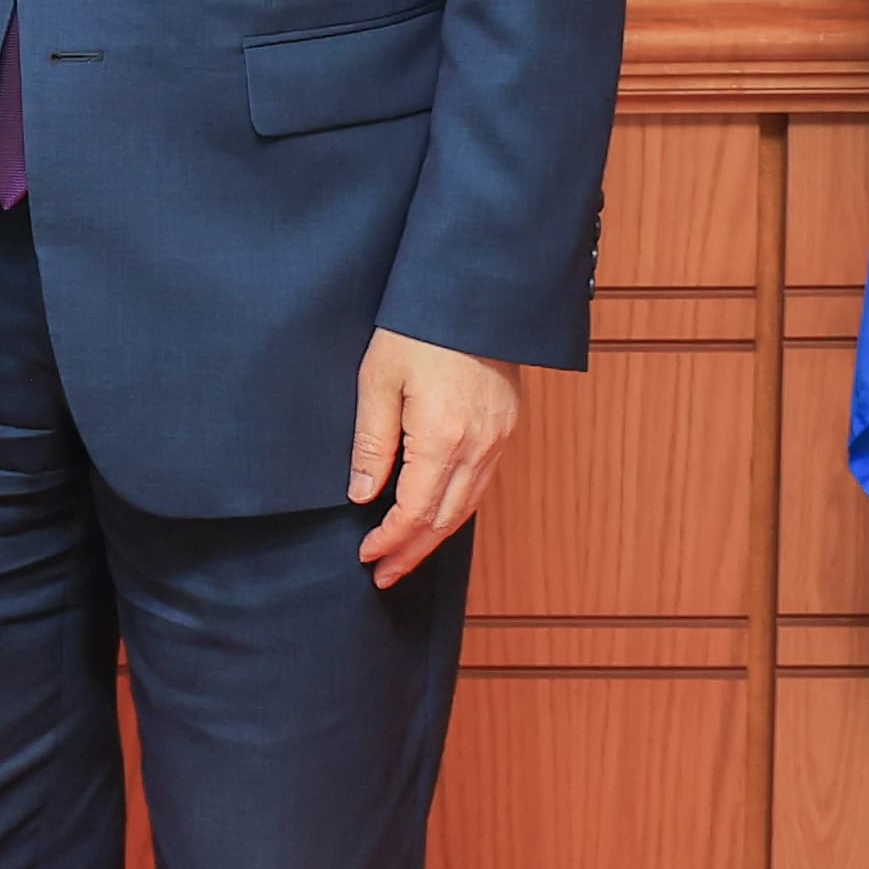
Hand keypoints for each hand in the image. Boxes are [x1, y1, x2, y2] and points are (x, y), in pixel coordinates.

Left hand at [349, 329, 519, 587]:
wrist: (475, 292)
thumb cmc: (419, 327)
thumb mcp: (378, 380)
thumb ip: (371, 443)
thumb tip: (362, 494)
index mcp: (442, 438)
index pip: (415, 512)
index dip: (389, 541)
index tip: (366, 556)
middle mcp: (478, 447)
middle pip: (445, 521)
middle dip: (412, 553)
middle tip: (384, 575)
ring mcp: (498, 439)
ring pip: (467, 507)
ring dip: (435, 537)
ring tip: (406, 556)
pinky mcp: (505, 427)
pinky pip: (481, 484)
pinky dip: (456, 509)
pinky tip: (437, 515)